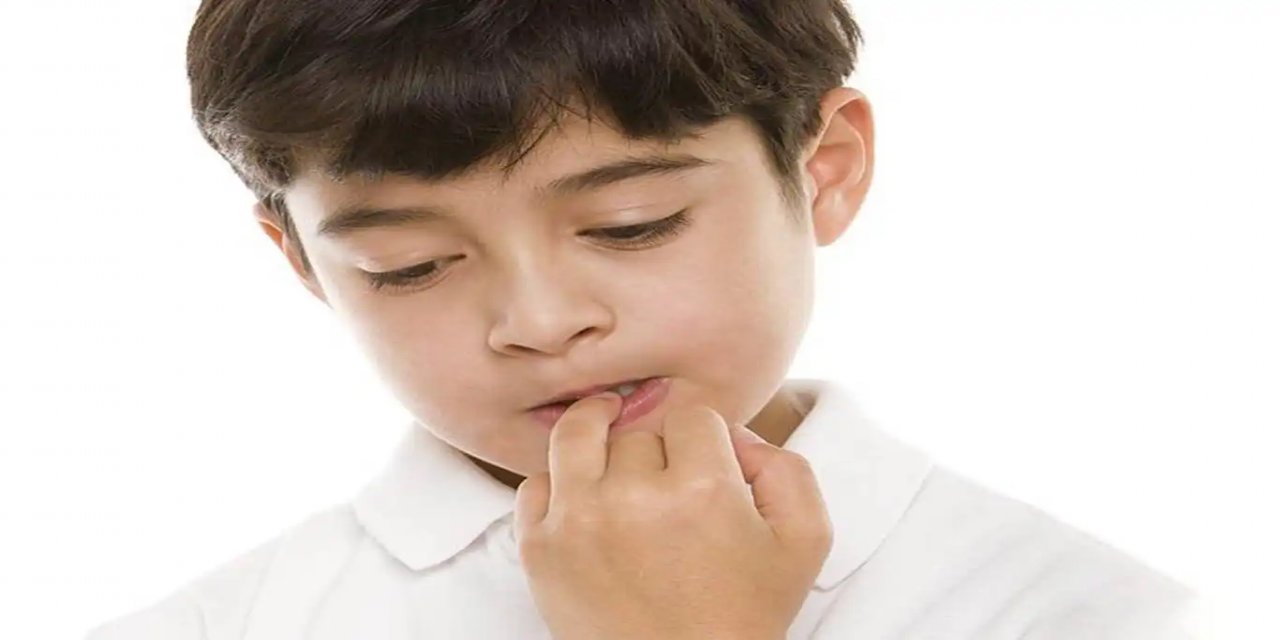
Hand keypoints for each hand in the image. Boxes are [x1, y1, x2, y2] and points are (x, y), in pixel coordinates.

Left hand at [513, 392, 832, 639]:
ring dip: (595, 433)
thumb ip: (785, 468)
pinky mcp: (540, 549)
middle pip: (638, 431)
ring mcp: (579, 521)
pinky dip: (557, 484)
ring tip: (606, 433)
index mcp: (703, 488)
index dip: (702, 435)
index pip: (692, 416)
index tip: (703, 463)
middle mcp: (633, 497)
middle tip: (668, 488)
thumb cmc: (742, 618)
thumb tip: (735, 435)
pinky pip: (535, 484)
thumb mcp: (803, 541)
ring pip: (576, 436)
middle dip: (655, 449)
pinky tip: (581, 495)